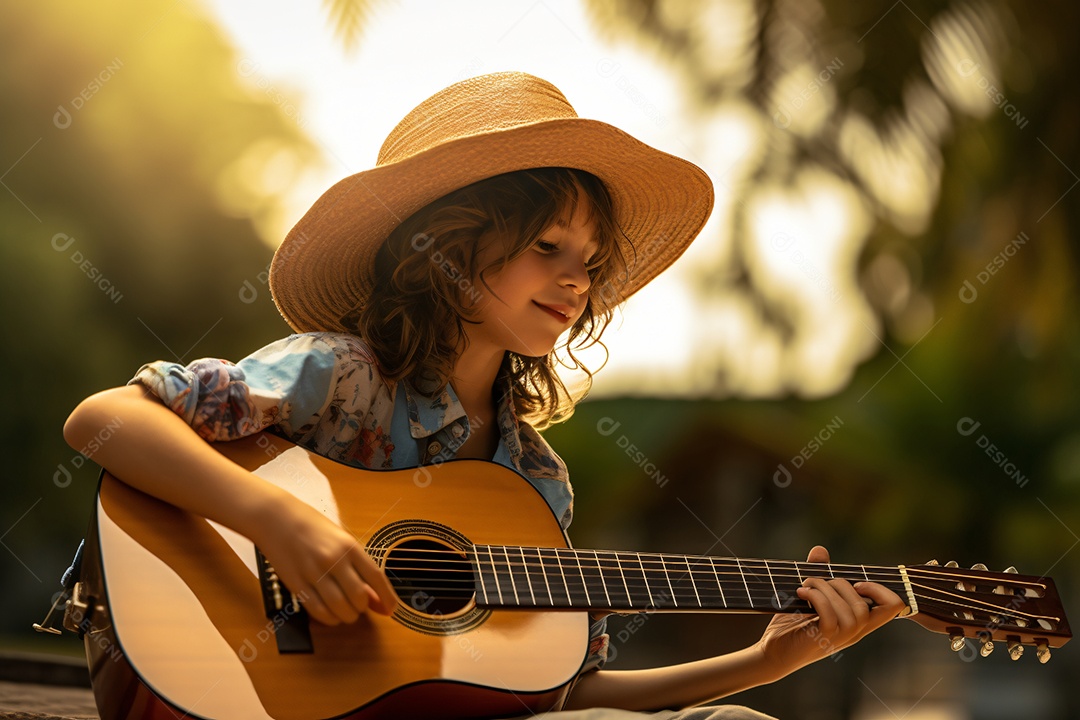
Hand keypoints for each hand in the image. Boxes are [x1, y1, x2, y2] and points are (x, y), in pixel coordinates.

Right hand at [251, 493, 397, 625]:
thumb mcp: (341, 540)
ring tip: (347, 612)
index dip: (387, 597)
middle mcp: (333, 559)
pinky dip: (329, 619)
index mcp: (349, 546)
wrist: (277, 519)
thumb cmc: (313, 527)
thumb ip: (358, 567)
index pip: (376, 576)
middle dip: (363, 608)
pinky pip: (318, 611)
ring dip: (347, 616)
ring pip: (339, 608)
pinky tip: (332, 615)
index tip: (391, 609)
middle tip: (360, 607)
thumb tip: (374, 596)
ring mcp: (313, 573)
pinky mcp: (296, 584)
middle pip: (358, 597)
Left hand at [754, 545, 905, 678]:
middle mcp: (854, 632)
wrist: (773, 652)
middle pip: (867, 606)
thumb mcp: (809, 597)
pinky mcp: (823, 637)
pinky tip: (801, 593)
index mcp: (858, 621)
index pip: (893, 607)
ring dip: (825, 588)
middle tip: (816, 581)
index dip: (881, 589)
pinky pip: (830, 615)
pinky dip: (816, 597)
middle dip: (840, 583)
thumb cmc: (793, 625)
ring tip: (805, 585)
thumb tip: (820, 550)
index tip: (855, 582)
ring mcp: (840, 636)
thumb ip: (819, 574)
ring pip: (850, 609)